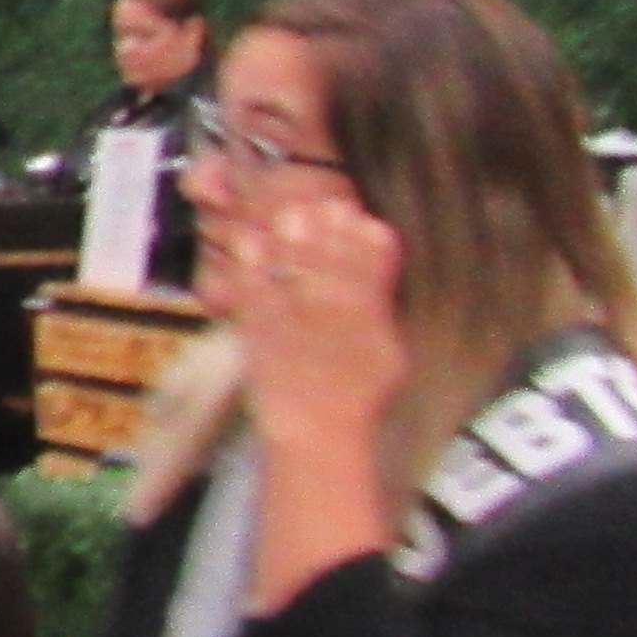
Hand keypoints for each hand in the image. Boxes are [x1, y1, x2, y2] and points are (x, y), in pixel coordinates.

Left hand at [234, 173, 406, 444]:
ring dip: (292, 235)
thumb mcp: (388, 351)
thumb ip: (382, 304)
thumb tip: (380, 266)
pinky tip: (248, 243)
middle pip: (331, 252)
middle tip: (323, 206)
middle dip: (327, 226)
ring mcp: (295, 314)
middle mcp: (335, 308)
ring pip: (293, 261)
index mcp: (370, 312)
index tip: (356, 215)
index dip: (364, 233)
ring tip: (290, 215)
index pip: (373, 259)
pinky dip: (251, 264)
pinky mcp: (259, 324)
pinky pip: (253, 285)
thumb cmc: (357, 396)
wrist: (316, 431)